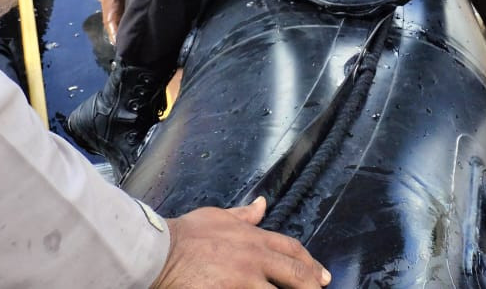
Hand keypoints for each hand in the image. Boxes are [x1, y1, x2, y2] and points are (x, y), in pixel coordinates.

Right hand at [153, 197, 329, 287]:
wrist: (163, 251)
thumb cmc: (187, 234)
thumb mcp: (219, 216)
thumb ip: (244, 215)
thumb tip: (262, 204)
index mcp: (253, 237)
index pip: (291, 249)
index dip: (310, 262)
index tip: (322, 274)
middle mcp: (254, 258)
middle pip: (294, 273)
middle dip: (311, 283)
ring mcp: (244, 280)